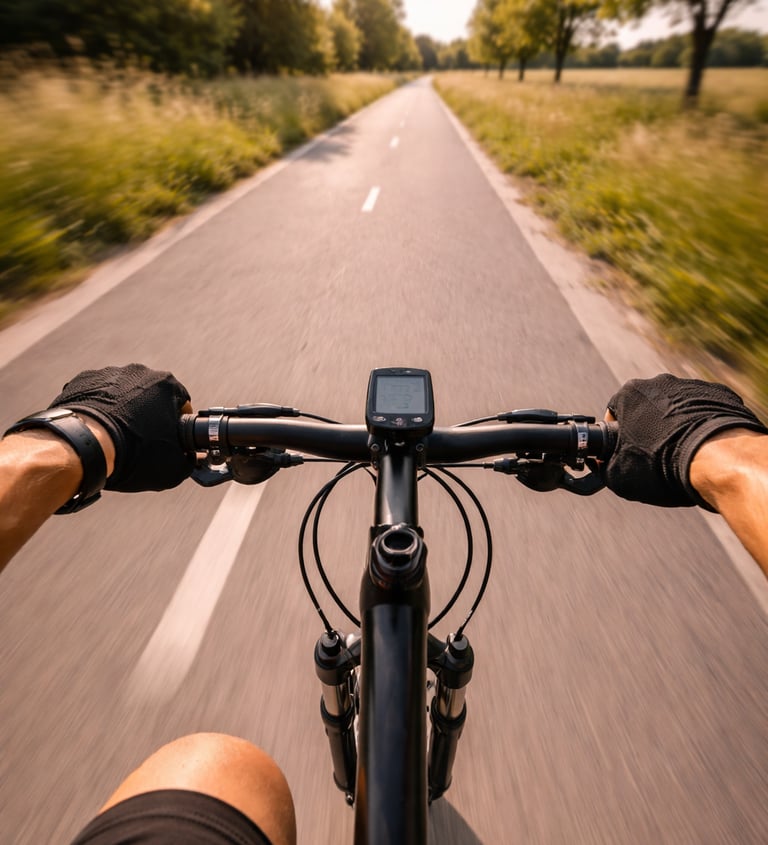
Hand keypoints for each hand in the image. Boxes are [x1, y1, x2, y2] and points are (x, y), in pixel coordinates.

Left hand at [49, 364, 193, 491]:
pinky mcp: (81, 383)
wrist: (83, 449)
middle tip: (142, 441)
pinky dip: (99, 411)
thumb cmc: (132, 454)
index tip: (170, 440)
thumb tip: (188, 460)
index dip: (178, 425)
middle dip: (149, 416)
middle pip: (152, 397)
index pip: (182, 404)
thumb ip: (188, 460)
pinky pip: (97, 397)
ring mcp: (108, 375)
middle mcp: (139, 373)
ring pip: (123, 395)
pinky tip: (98, 432)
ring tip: (116, 438)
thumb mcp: (173, 467)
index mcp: (167, 384)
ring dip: (123, 411)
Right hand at [604, 374, 766, 507]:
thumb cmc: (662, 465)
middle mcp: (659, 382)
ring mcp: (692, 386)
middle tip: (654, 456)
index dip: (618, 436)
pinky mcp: (720, 394)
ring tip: (681, 454)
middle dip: (648, 429)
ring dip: (675, 426)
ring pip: (676, 408)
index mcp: (629, 393)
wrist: (717, 461)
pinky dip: (701, 425)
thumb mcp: (618, 476)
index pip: (614, 413)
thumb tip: (606, 466)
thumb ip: (605, 466)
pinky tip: (702, 448)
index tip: (626, 452)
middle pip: (646, 407)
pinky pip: (704, 410)